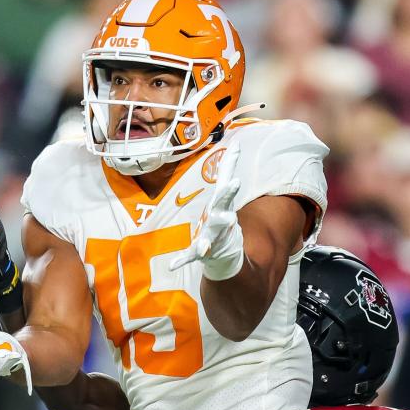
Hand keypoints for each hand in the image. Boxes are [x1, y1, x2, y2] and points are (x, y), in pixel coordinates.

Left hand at [169, 145, 243, 280]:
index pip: (226, 196)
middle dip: (224, 219)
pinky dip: (181, 260)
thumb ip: (229, 168)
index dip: (230, 190)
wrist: (226, 249)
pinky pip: (189, 257)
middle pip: (222, 219)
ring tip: (205, 245)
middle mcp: (219, 223)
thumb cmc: (222, 215)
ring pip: (209, 240)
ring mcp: (211, 239)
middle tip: (230, 219)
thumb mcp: (226, 192)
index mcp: (222, 208)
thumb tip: (237, 144)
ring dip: (207, 243)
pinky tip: (171, 265)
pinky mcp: (200, 253)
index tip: (235, 182)